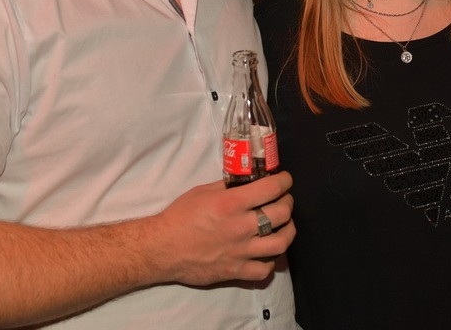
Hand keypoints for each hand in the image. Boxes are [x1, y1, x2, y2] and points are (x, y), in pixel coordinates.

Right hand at [147, 171, 294, 285]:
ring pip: (281, 243)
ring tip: (285, 225)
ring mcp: (241, 251)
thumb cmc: (180, 216)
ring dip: (288, 231)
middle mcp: (240, 227)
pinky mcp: (236, 271)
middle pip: (281, 214)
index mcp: (231, 204)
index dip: (284, 181)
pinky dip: (270, 261)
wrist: (162, 248)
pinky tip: (267, 253)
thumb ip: (228, 186)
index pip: (271, 189)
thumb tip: (248, 180)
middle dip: (288, 203)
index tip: (286, 179)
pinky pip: (265, 270)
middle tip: (284, 200)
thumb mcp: (203, 191)